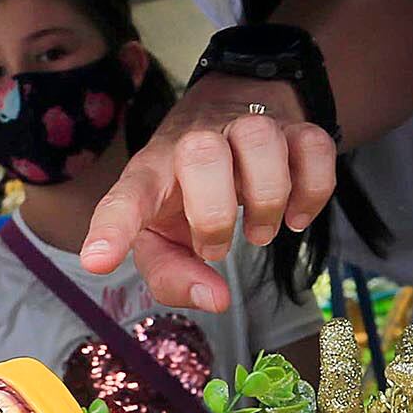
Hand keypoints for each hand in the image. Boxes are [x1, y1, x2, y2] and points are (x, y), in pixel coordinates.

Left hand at [80, 74, 337, 311]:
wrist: (230, 113)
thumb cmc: (187, 191)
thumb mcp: (164, 235)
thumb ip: (173, 275)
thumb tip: (216, 300)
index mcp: (152, 173)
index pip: (125, 198)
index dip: (112, 230)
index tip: (98, 262)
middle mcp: (195, 142)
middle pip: (201, 154)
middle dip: (213, 213)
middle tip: (217, 248)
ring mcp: (246, 128)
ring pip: (261, 141)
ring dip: (267, 197)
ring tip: (260, 231)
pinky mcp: (293, 128)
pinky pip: (314, 148)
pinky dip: (313, 190)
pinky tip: (296, 216)